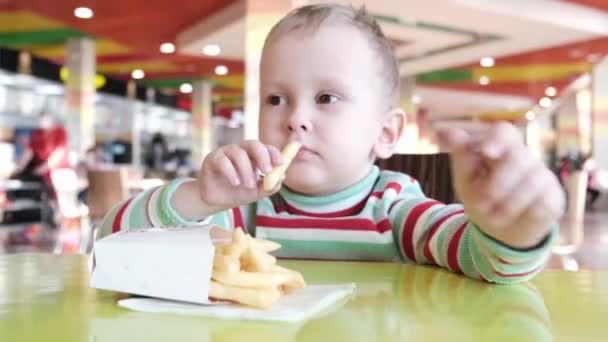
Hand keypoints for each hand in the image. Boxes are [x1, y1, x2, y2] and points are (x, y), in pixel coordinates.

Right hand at [198, 140, 283, 210]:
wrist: (216, 202)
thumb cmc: (237, 193)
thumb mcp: (256, 192)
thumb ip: (269, 186)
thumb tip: (282, 177)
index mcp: (253, 156)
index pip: (266, 148)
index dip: (274, 153)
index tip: (280, 163)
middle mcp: (240, 151)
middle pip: (253, 144)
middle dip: (262, 156)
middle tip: (267, 170)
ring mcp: (226, 153)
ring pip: (239, 153)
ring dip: (247, 170)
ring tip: (249, 185)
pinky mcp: (212, 158)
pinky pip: (223, 161)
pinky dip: (231, 172)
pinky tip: (236, 183)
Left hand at [436, 121, 564, 248]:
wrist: (500, 231)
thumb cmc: (481, 199)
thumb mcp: (466, 181)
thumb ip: (462, 158)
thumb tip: (453, 132)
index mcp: (501, 150)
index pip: (504, 132)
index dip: (498, 139)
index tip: (487, 152)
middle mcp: (525, 158)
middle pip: (519, 158)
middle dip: (498, 184)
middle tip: (482, 204)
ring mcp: (543, 176)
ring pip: (533, 181)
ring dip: (508, 203)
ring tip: (494, 216)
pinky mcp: (554, 198)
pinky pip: (544, 201)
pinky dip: (525, 212)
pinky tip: (516, 217)